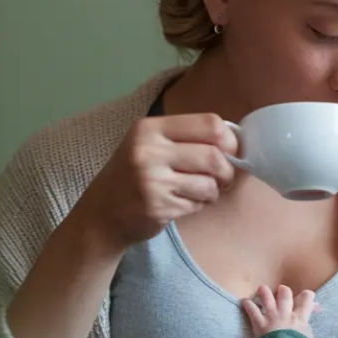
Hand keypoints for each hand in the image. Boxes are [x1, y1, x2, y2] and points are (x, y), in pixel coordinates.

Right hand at [78, 113, 238, 246]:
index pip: (209, 123)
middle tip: (222, 178)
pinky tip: (181, 203)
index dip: (230, 139)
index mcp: (150, 128)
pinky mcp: (157, 207)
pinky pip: (196, 204)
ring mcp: (151, 180)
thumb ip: (186, 138)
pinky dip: (197, 205)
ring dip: (212, 192)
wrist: (100, 213)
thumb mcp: (150, 144)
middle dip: (227, 171)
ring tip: (199, 192)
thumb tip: (236, 141)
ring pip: (209, 184)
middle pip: (214, 155)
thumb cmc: (133, 175)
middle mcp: (149, 150)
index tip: (231, 151)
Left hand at [241, 284, 337, 337]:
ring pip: (267, 298)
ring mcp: (272, 317)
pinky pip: (252, 311)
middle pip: (285, 294)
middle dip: (283, 291)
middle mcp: (286, 314)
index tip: (310, 299)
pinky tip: (244, 302)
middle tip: (282, 290)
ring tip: (262, 288)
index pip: (307, 300)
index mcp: (300, 318)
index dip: (308, 297)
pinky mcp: (259, 323)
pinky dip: (247, 306)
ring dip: (264, 292)